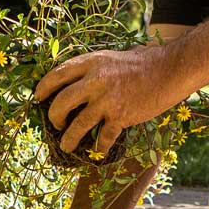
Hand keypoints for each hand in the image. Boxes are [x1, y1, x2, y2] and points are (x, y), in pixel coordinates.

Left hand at [34, 45, 192, 153]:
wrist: (170, 70)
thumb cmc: (144, 62)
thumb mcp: (112, 57)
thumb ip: (94, 68)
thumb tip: (75, 82)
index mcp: (91, 62)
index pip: (56, 75)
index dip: (43, 88)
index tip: (38, 97)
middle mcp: (95, 81)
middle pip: (60, 103)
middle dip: (53, 117)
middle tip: (56, 123)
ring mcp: (107, 100)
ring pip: (77, 125)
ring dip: (68, 139)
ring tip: (66, 146)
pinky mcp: (121, 116)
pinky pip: (103, 137)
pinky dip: (99, 146)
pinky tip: (99, 150)